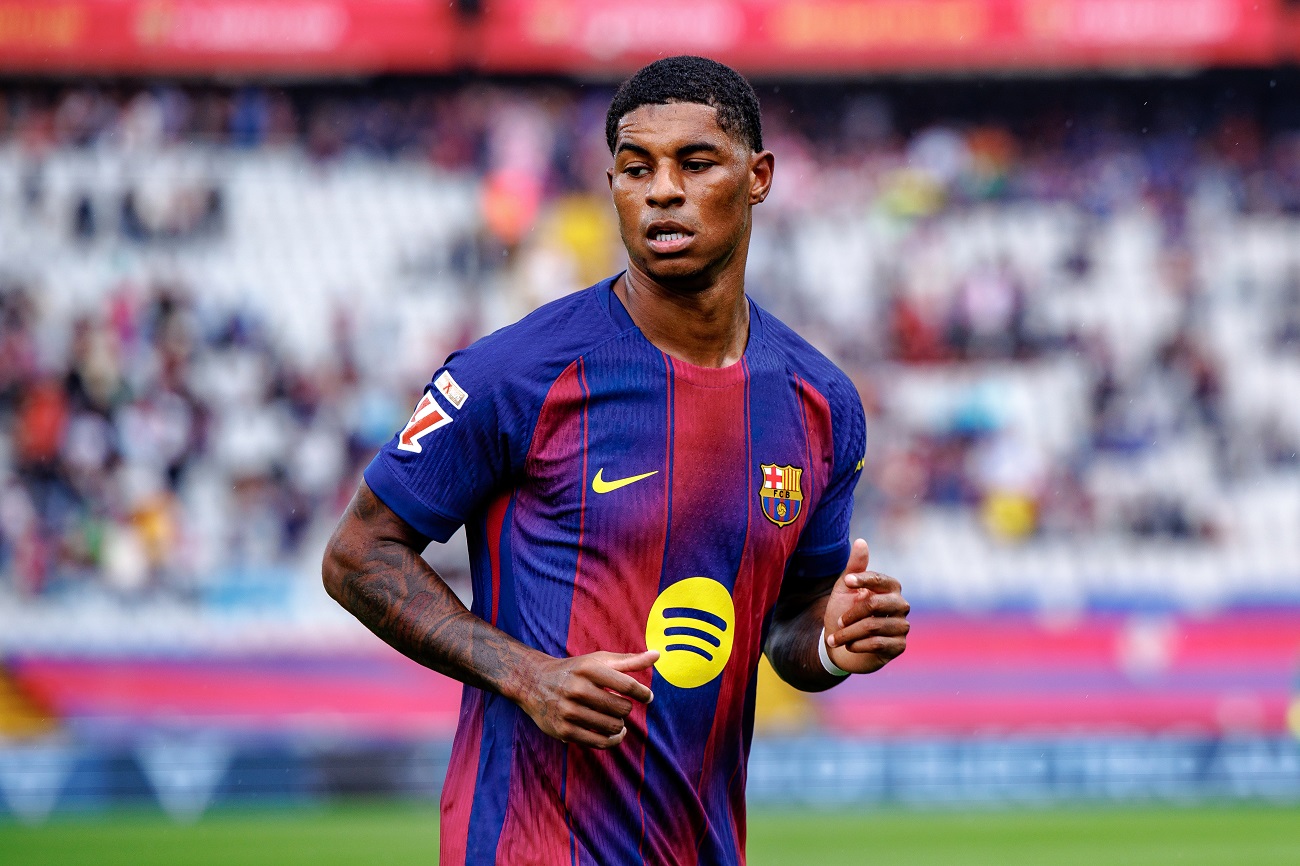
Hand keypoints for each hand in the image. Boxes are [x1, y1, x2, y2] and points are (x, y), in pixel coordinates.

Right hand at [515, 650, 657, 748]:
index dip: (643, 693)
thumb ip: (629, 661)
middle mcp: (577, 688)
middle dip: (626, 709)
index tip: (647, 697)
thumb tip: (658, 655)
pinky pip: (599, 742)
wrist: (534, 683)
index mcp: (589, 669)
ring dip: (620, 725)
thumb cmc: (575, 670)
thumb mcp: (598, 660)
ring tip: (616, 718)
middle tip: (621, 706)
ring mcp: (569, 711)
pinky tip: (615, 734)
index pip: (627, 685)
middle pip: (621, 708)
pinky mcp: (564, 730)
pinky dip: (613, 740)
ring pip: (612, 726)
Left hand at [822, 539, 908, 674]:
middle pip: (875, 604)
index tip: (846, 582)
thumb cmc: (845, 613)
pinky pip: (878, 644)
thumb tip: (861, 541)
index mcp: (890, 587)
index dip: (862, 580)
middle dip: (850, 615)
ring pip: (873, 627)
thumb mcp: (845, 589)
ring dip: (849, 634)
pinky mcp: (899, 646)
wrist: (843, 647)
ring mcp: (902, 626)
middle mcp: (900, 605)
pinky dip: (857, 645)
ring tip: (835, 639)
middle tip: (837, 622)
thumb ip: (854, 567)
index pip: (879, 579)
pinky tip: (849, 646)